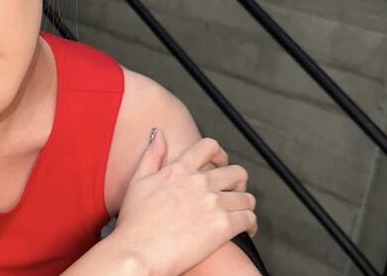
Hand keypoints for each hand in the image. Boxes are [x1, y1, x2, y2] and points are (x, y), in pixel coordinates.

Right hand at [111, 131, 256, 275]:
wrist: (139, 251)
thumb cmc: (135, 222)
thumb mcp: (138, 181)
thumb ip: (151, 155)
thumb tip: (158, 134)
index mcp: (180, 170)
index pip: (209, 147)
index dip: (220, 154)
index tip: (220, 164)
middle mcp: (200, 182)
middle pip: (236, 172)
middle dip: (238, 182)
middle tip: (233, 192)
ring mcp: (213, 203)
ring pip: (246, 197)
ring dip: (245, 205)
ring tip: (240, 214)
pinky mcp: (223, 225)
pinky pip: (249, 218)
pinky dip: (251, 225)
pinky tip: (245, 230)